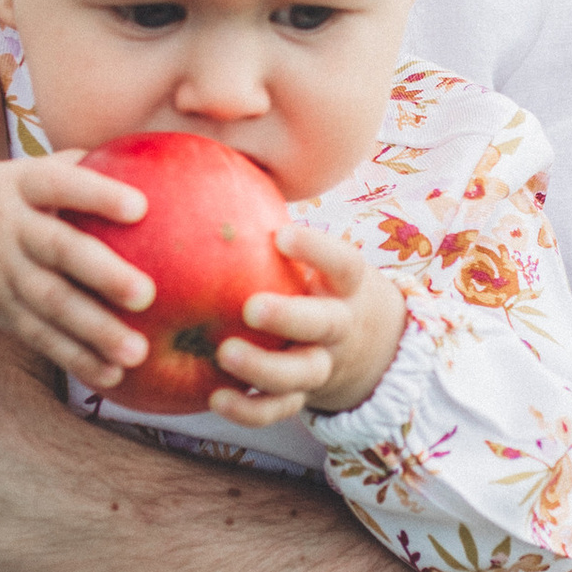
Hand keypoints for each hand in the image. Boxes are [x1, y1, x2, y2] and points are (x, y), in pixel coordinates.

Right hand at [0, 157, 154, 393]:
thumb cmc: (7, 200)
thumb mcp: (29, 173)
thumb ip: (81, 167)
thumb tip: (159, 156)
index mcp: (22, 186)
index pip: (59, 184)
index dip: (96, 195)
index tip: (141, 207)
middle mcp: (11, 230)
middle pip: (57, 251)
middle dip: (102, 274)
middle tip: (147, 295)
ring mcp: (4, 275)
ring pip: (50, 304)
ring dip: (94, 331)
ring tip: (137, 352)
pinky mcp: (3, 312)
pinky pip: (40, 337)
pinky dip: (76, 358)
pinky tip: (112, 376)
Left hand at [217, 225, 403, 427]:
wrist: (363, 347)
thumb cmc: (317, 283)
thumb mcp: (315, 257)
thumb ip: (273, 225)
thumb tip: (208, 160)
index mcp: (345, 286)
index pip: (342, 264)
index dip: (317, 251)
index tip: (283, 235)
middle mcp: (338, 327)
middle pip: (323, 324)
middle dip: (289, 315)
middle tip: (250, 306)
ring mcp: (321, 365)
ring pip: (301, 374)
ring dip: (264, 368)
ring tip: (224, 355)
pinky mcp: (300, 397)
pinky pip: (277, 410)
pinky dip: (248, 408)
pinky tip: (213, 398)